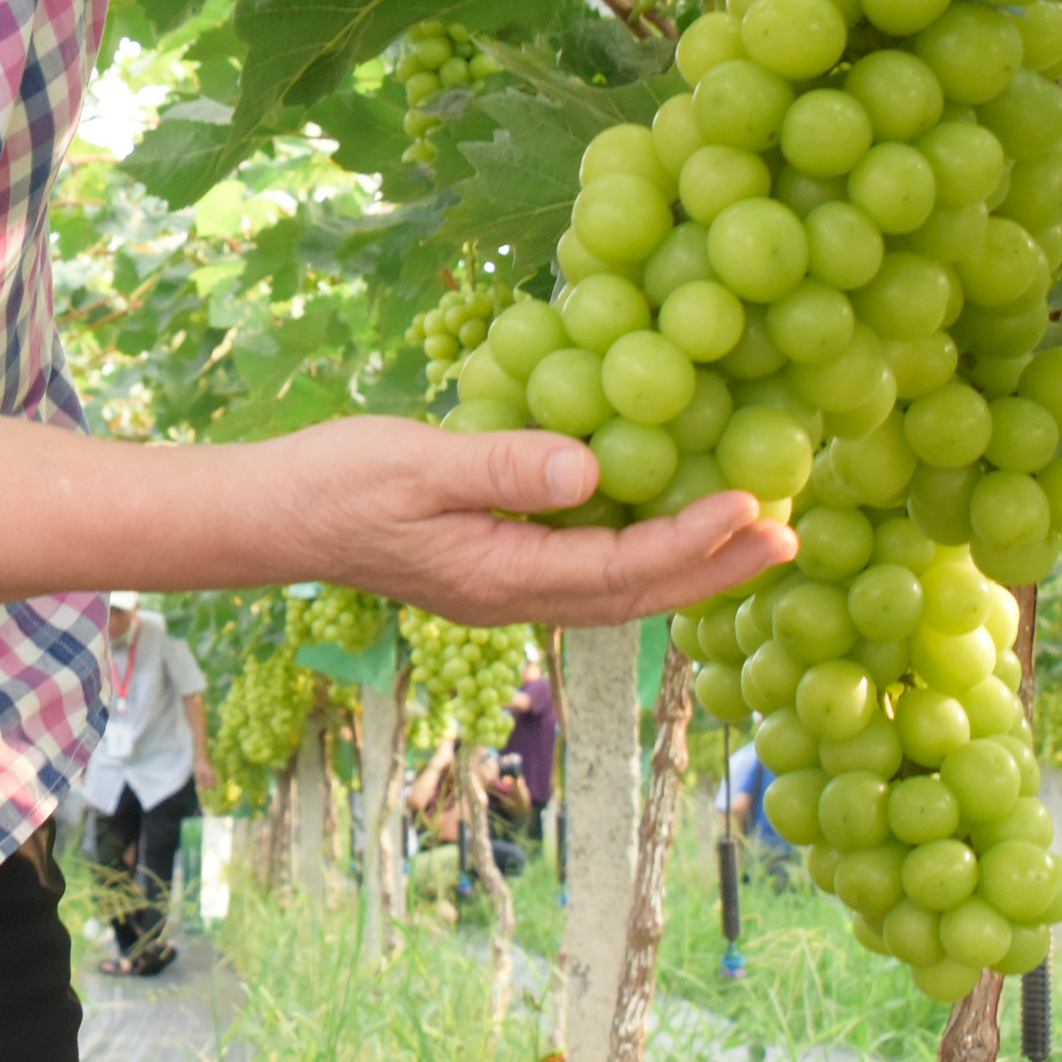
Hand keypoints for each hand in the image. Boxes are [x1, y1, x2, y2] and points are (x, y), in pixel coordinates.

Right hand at [256, 419, 792, 630]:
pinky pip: (589, 572)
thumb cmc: (334, 481)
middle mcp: (513, 598)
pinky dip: (642, 553)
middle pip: (635, 597)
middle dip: (714, 570)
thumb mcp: (415, 463)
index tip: (751, 506)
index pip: (617, 568)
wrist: (271, 515)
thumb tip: (591, 471)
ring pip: (617, 591)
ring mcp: (504, 589)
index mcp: (500, 576)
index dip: (691, 542)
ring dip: (688, 567)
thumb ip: (503, 467)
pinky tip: (667, 520)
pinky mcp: (495, 567)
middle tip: (790, 536)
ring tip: (753, 536)